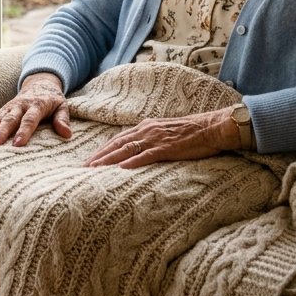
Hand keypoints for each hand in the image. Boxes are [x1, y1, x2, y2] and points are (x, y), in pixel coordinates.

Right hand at [0, 72, 71, 146]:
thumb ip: (63, 119)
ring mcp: (9, 108)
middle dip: (1, 133)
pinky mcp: (2, 111)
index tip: (18, 144)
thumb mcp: (62, 106)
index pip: (29, 119)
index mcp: (36, 105)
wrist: (40, 84)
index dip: (24, 131)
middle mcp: (20, 105)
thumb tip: (67, 134)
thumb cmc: (52, 100)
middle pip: (10, 120)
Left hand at [85, 108, 233, 167]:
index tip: (90, 159)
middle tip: (84, 167)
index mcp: (146, 127)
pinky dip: (133, 161)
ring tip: (94, 168)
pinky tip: (122, 168)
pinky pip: (147, 155)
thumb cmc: (192, 132)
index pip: (119, 139)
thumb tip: (139, 150)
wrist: (212, 127)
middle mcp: (147, 130)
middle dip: (99, 155)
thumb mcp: (166, 132)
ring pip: (127, 149)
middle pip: (117, 144)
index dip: (103, 149)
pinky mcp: (167, 147)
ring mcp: (156, 138)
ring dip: (109, 159)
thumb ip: (152, 139)